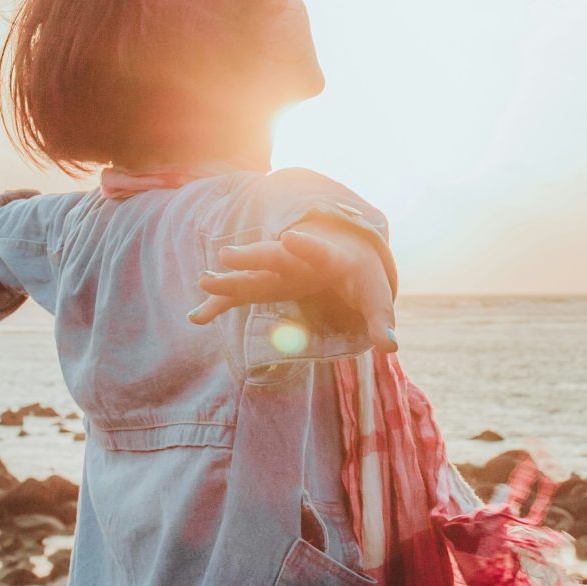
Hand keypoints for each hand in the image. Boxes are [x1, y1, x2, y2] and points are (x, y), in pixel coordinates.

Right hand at [189, 220, 397, 353]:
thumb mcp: (376, 295)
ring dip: (228, 279)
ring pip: (251, 274)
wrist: (344, 250)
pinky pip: (240, 295)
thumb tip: (389, 347)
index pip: (318, 251)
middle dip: (251, 256)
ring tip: (203, 281)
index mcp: (329, 258)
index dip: (306, 246)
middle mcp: (298, 260)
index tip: (290, 238)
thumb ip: (381, 320)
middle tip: (226, 255)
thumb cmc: (362, 275)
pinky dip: (220, 303)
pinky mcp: (268, 285)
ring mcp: (278, 271)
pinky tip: (197, 316)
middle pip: (273, 257)